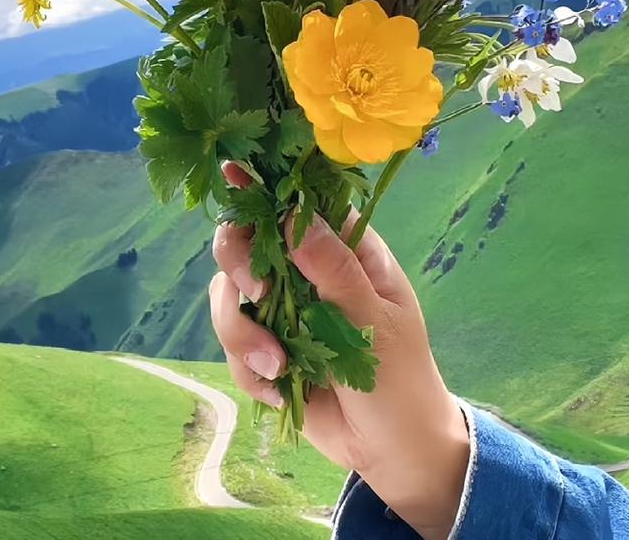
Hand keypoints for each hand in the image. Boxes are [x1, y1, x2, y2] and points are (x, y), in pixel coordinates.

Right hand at [209, 162, 469, 539]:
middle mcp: (305, 270)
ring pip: (228, 295)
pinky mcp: (264, 347)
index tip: (233, 173)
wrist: (393, 454)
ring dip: (242, 332)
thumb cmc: (400, 380)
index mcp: (343, 249)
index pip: (298, 202)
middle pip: (245, 240)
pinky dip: (248, 369)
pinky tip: (281, 391)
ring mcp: (281, 309)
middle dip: (241, 266)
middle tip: (258, 295)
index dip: (263, 184)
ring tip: (279, 368)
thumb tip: (292, 218)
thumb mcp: (375, 324)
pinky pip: (231, 344)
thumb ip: (334, 271)